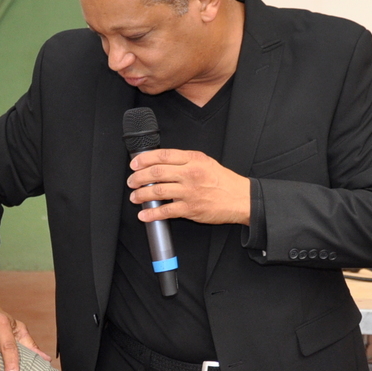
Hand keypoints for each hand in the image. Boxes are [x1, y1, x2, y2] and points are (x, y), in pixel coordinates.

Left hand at [128, 148, 251, 225]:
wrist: (240, 198)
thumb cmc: (223, 181)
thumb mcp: (206, 162)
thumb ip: (185, 160)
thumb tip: (161, 163)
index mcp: (193, 159)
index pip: (162, 155)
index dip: (144, 159)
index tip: (135, 163)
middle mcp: (190, 173)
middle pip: (156, 172)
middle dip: (138, 177)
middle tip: (132, 181)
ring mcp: (189, 192)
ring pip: (158, 191)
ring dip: (141, 194)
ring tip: (135, 197)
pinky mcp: (190, 209)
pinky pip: (166, 211)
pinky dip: (152, 214)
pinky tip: (144, 215)